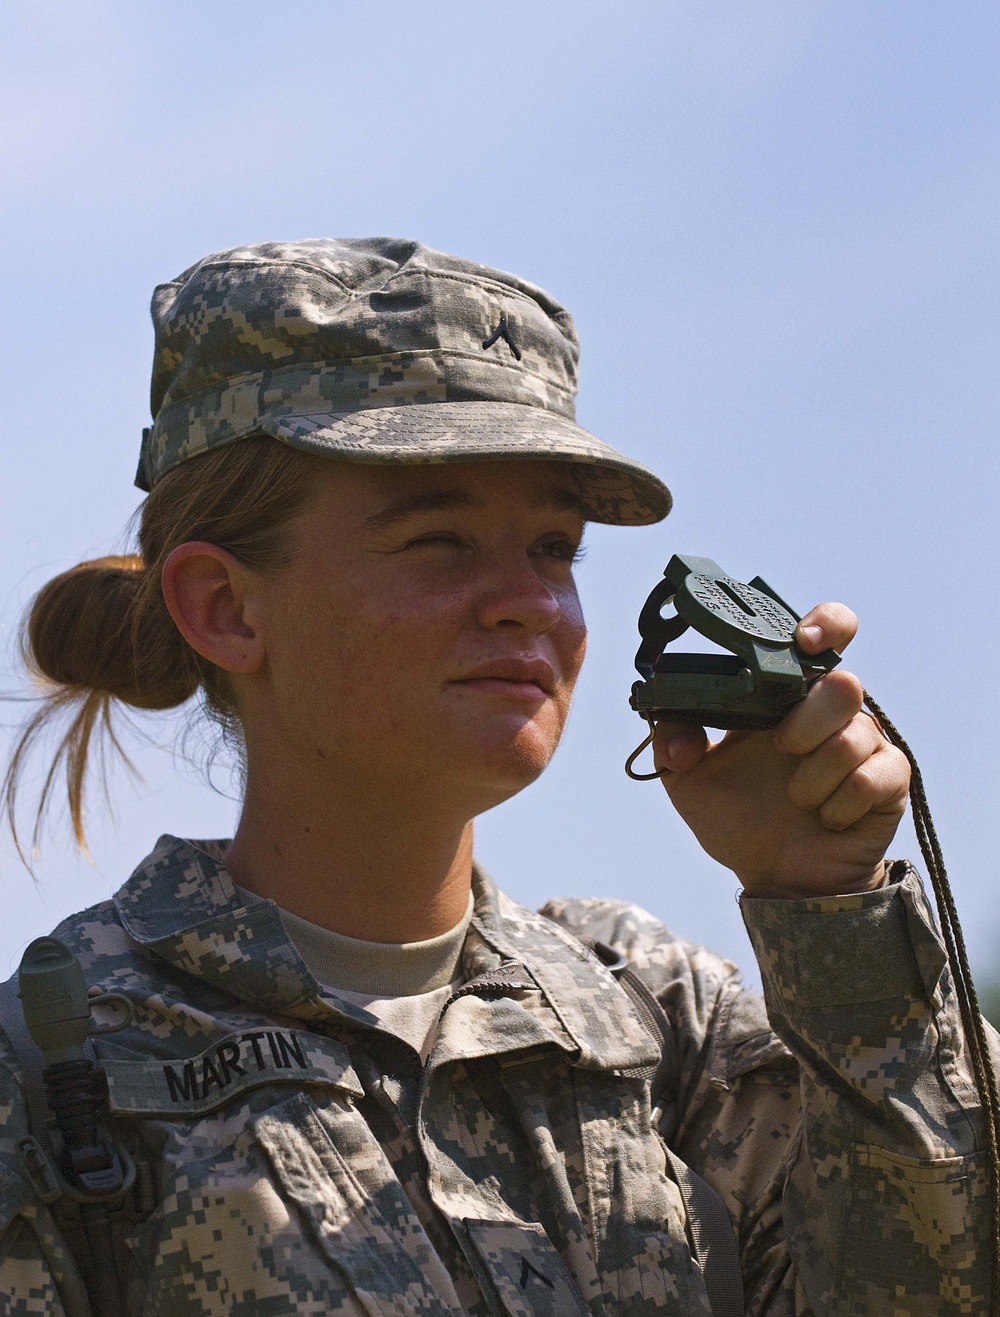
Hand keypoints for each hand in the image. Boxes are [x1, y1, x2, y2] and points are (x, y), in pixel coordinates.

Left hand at [651, 603, 910, 898]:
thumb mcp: (687, 781)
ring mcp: (866, 743)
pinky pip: (870, 778)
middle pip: (842, 683)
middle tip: (782, 749)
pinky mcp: (890, 780)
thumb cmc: (738, 817)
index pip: (823, 632)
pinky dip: (837, 805)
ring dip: (811, 779)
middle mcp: (831, 710)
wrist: (776, 876)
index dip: (824, 624)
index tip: (803, 639)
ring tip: (796, 798)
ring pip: (851, 737)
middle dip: (806, 721)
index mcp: (786, 695)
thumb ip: (671, 743)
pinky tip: (826, 818)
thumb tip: (675, 737)